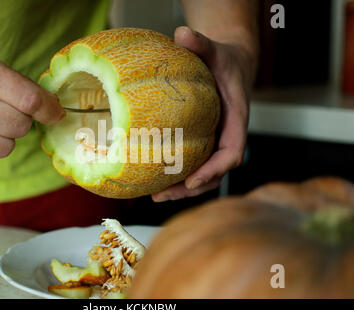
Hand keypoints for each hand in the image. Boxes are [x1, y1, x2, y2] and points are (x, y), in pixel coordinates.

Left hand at [152, 26, 256, 201]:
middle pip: (215, 172)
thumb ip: (202, 43)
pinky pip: (194, 164)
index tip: (194, 180)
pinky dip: (178, 176)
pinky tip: (155, 180)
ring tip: (155, 196)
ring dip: (182, 189)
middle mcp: (227, 136)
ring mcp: (215, 142)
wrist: (229, 66)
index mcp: (236, 120)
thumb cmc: (224, 61)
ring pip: (204, 174)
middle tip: (163, 195)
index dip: (214, 170)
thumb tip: (182, 33)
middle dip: (191, 188)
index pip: (232, 153)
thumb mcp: (215, 50)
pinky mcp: (204, 143)